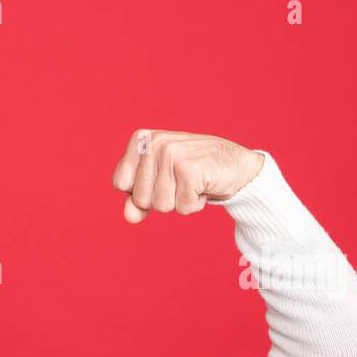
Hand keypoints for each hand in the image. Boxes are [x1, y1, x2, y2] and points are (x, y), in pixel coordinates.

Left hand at [111, 129, 263, 222]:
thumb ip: (137, 200)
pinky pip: (182, 207)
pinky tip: (203, 185)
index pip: (120, 183)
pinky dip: (194, 204)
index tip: (160, 178)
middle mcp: (155, 143)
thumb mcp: (158, 183)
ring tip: (192, 183)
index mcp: (141, 140)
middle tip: (181, 181)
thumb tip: (129, 216)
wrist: (236, 165)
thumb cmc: (192, 173)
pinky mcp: (190, 169)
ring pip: (161, 205)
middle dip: (162, 199)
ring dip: (179, 202)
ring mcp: (173, 154)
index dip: (139, 190)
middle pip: (140, 198)